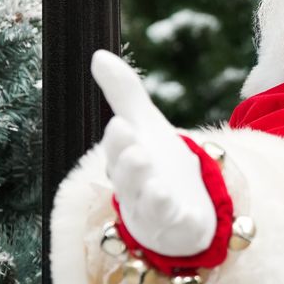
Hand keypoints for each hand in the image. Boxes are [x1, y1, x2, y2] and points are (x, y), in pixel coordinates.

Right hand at [91, 50, 215, 256]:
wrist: (184, 204)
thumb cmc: (158, 162)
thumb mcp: (146, 124)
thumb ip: (124, 93)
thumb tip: (98, 54)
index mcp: (125, 162)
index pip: (117, 150)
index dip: (119, 140)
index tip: (122, 124)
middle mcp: (135, 189)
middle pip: (128, 179)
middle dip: (130, 166)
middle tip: (137, 151)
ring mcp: (156, 213)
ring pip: (149, 207)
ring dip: (151, 197)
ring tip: (156, 185)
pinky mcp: (179, 229)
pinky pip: (178, 228)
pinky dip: (180, 222)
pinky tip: (185, 213)